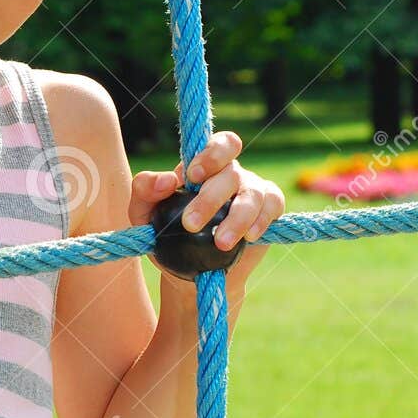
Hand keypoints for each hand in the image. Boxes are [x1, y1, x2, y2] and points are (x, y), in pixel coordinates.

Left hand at [130, 131, 284, 289]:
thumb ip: (145, 190)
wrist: (189, 273)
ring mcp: (252, 191)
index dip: (211, 155)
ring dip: (237, 218)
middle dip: (211, 198)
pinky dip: (261, 221)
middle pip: (231, 172)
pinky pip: (272, 206)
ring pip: (253, 194)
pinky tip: (249, 237)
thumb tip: (167, 180)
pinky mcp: (268, 211)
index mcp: (204, 167)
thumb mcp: (144, 214)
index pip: (219, 145)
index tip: (192, 177)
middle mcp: (231, 174)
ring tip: (221, 243)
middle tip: (190, 224)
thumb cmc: (166, 235)